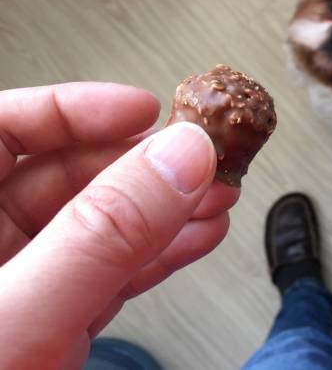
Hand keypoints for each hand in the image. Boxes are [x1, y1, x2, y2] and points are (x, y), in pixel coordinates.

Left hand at [0, 83, 239, 369]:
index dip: (74, 110)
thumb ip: (104, 232)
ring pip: (100, 222)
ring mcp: (21, 285)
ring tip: (215, 194)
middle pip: (66, 173)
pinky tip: (198, 233)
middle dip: (143, 164)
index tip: (142, 110)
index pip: (2, 129)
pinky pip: (112, 267)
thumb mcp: (23, 316)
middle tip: (200, 157)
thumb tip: (177, 158)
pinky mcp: (57, 317)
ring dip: (165, 206)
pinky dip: (160, 250)